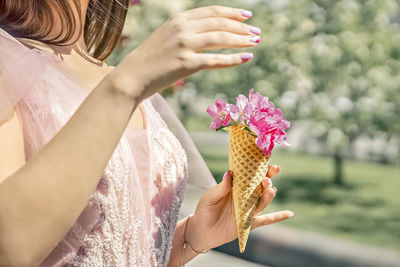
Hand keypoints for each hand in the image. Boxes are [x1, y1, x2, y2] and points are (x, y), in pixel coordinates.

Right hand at [112, 6, 260, 99]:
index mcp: (178, 19)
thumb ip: (185, 32)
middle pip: (220, 23)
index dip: (232, 13)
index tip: (247, 17)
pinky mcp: (186, 64)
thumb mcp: (166, 37)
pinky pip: (216, 60)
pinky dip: (233, 59)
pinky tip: (246, 58)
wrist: (131, 76)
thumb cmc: (149, 60)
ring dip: (242, 40)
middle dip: (242, 27)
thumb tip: (208, 35)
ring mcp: (184, 45)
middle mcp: (182, 28)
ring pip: (221, 39)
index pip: (212, 11)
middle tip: (257, 33)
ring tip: (255, 43)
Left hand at [185, 165, 293, 251]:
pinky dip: (278, 217)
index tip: (268, 163)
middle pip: (259, 187)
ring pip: (262, 201)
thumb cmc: (204, 210)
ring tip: (270, 189)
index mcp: (235, 187)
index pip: (249, 176)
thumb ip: (221, 187)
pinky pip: (265, 220)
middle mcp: (244, 197)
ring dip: (267, 196)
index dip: (259, 169)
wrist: (200, 231)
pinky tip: (289, 213)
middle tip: (267, 178)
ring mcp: (248, 210)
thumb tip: (230, 172)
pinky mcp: (249, 223)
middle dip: (266, 181)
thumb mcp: (210, 197)